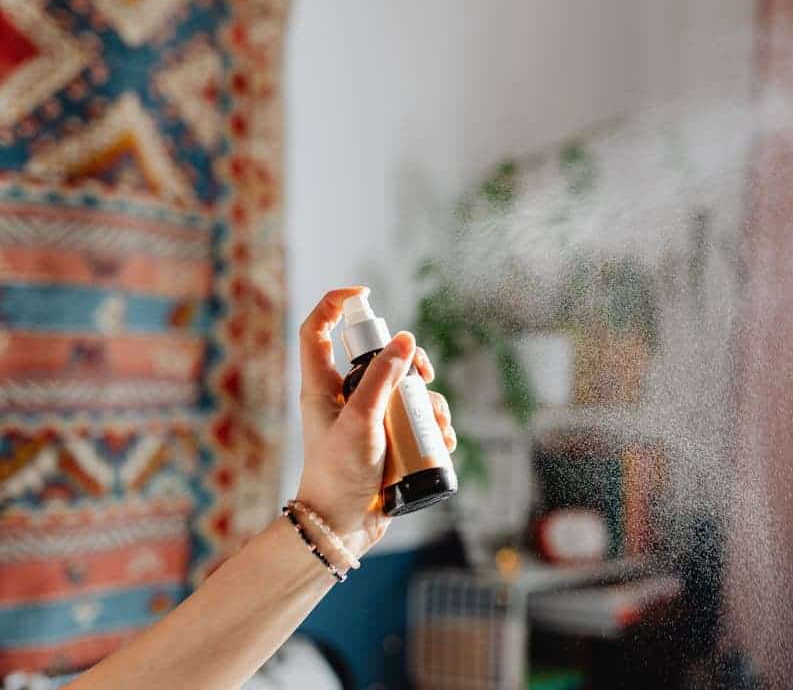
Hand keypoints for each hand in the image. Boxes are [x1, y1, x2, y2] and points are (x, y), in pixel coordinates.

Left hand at [293, 287, 455, 560]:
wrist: (341, 528)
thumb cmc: (338, 474)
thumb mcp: (361, 422)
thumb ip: (381, 379)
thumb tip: (405, 340)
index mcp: (322, 387)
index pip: (317, 331)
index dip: (334, 304)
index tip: (365, 295)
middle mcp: (344, 398)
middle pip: (380, 358)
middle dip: (410, 363)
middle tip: (425, 375)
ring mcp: (368, 420)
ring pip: (406, 391)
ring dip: (430, 404)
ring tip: (438, 428)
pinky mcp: (389, 442)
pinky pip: (417, 422)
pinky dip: (435, 428)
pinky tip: (444, 444)